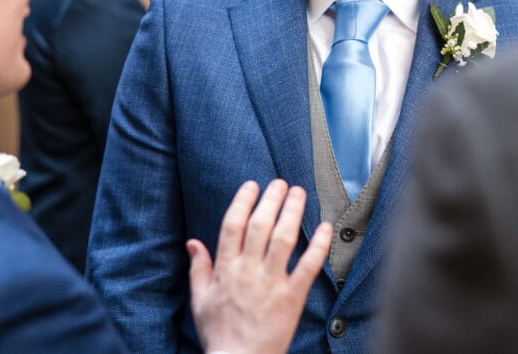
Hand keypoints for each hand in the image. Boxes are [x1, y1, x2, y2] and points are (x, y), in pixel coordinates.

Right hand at [187, 180, 332, 353]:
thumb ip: (198, 269)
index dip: (243, 201)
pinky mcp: (292, 297)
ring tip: (299, 193)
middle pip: (260, 225)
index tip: (252, 185)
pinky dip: (318, 245)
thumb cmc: (219, 334)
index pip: (233, 226)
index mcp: (225, 270)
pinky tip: (325, 227)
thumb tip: (192, 242)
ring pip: (283, 239)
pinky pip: (308, 266)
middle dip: (271, 199)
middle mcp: (248, 271)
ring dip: (292, 212)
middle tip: (281, 183)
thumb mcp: (200, 301)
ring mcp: (271, 283)